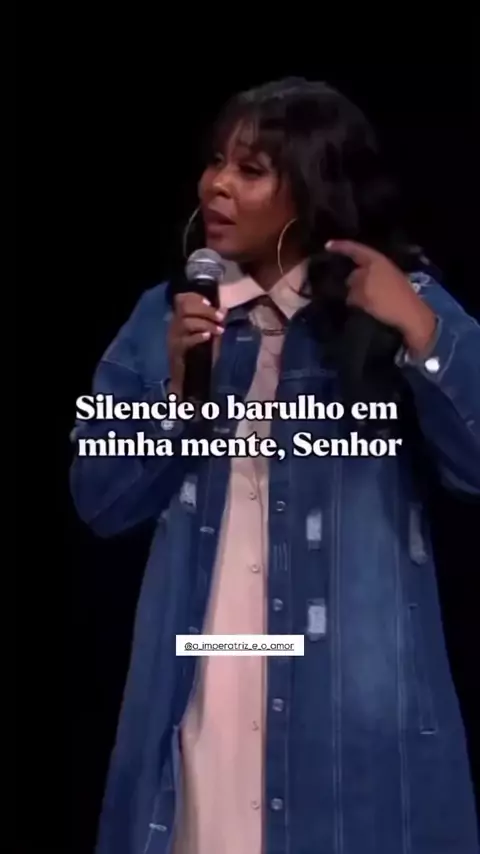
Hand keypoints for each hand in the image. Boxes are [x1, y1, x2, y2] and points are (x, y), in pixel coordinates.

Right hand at [167, 293, 224, 396]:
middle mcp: (174, 325)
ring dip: (205, 324)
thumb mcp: (208, 336)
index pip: (182, 299)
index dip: (195, 297)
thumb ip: (215, 322)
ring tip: (219, 330)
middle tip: (220, 317)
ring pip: (186, 322)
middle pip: (185, 308)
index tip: (210, 303)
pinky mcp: (176, 351)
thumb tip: (225, 308)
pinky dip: (197, 337)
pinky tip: (207, 337)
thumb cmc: (197, 356)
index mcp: (180, 319)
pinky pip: (185, 341)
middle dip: (205, 310)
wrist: (186, 379)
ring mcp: (173, 338)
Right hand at [326, 239, 436, 355]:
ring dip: (353, 285)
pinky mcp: (388, 292)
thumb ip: (353, 285)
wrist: (411, 317)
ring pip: (363, 278)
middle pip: (358, 265)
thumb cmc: (388, 301)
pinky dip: (360, 294)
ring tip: (341, 294)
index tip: (327, 246)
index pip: (355, 249)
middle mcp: (381, 266)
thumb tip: (349, 288)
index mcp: (376, 261)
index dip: (340, 247)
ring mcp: (386, 279)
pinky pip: (368, 290)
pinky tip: (354, 303)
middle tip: (331, 279)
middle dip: (345, 270)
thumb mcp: (365, 292)